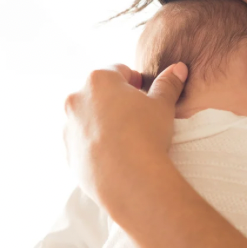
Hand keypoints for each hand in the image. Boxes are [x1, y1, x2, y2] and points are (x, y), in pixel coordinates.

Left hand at [63, 62, 187, 209]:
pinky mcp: (68, 152)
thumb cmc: (147, 135)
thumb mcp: (162, 105)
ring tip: (124, 138)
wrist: (130, 179)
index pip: (118, 70)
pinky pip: (82, 142)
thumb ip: (168, 84)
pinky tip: (113, 155)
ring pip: (87, 118)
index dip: (134, 80)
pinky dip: (94, 145)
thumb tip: (178, 68)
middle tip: (135, 116)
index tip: (144, 93)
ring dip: (102, 122)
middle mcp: (77, 99)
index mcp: (98, 80)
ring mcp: (69, 127)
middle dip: (115, 101)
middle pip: (98, 93)